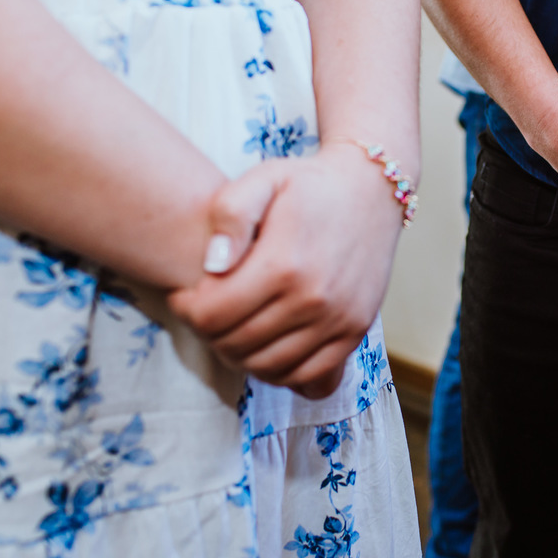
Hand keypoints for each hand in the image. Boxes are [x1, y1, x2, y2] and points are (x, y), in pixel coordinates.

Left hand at [168, 143, 403, 397]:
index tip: (185, 294)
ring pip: (268, 368)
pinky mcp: (355, 332)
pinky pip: (309, 378)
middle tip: (206, 310)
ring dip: (240, 355)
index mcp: (283, 264)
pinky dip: (281, 372)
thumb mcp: (263, 179)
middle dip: (208, 333)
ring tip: (234, 327)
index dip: (187, 310)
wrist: (373, 189)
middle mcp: (314, 300)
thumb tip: (213, 265)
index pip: (212, 316)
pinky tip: (268, 345)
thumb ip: (229, 214)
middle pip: (236, 346)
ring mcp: (339, 320)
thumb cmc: (309, 185)